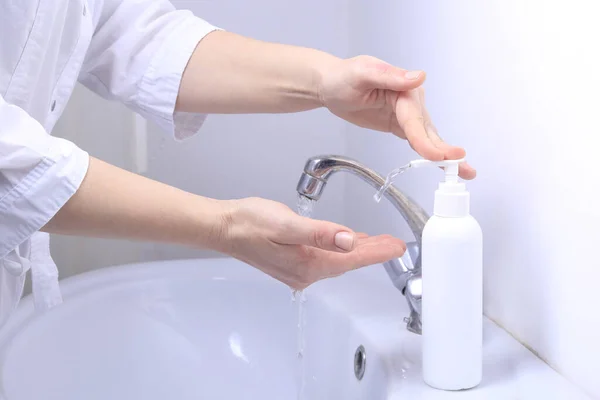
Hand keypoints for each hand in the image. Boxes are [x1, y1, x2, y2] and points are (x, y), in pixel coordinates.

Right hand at [218, 197, 405, 288]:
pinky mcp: (292, 263)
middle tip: (395, 245)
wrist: (224, 228)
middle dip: (373, 252)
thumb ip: (319, 233)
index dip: (378, 252)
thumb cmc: (250, 223)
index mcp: (307, 263)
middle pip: (347, 262)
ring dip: (358, 251)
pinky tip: (345, 244)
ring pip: (337, 261)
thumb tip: (348, 240)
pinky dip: (340, 251)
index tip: (398, 247)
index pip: (352, 258)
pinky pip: (325, 259)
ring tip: (378, 243)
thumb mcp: (286, 223)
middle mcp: (305, 272)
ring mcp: (298, 270)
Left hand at [319, 56, 475, 178]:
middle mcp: (411, 101)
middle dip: (444, 151)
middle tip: (463, 167)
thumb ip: (389, 76)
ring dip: (445, 155)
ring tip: (465, 171)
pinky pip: (418, 140)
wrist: (331, 85)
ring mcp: (407, 114)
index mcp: (404, 88)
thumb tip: (418, 77)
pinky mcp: (400, 124)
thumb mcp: (362, 73)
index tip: (437, 156)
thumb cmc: (343, 76)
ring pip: (427, 137)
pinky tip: (445, 165)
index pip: (415, 119)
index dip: (425, 140)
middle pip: (427, 130)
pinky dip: (431, 153)